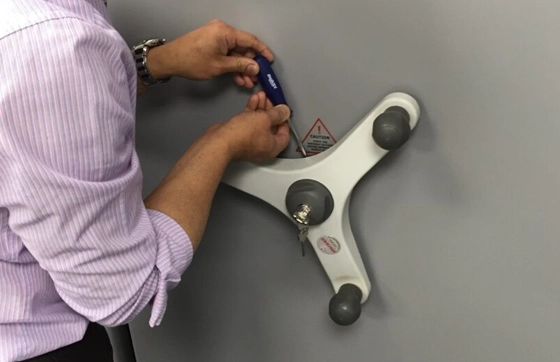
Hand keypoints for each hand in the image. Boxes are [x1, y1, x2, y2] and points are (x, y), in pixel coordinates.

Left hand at [147, 20, 273, 87]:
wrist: (170, 60)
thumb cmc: (191, 61)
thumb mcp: (220, 66)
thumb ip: (240, 65)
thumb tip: (255, 67)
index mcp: (225, 32)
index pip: (251, 40)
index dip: (262, 51)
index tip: (269, 61)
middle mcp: (222, 30)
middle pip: (244, 47)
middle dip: (251, 64)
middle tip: (256, 78)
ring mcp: (217, 36)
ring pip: (236, 52)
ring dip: (242, 67)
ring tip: (247, 82)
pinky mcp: (212, 43)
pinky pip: (227, 52)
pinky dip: (233, 64)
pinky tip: (238, 77)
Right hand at [212, 92, 290, 161]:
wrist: (221, 140)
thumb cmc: (243, 134)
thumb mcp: (265, 119)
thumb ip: (277, 114)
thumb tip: (285, 111)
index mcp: (273, 147)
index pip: (285, 134)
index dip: (285, 120)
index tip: (282, 110)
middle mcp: (263, 146)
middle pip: (271, 126)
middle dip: (270, 110)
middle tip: (270, 99)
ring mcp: (251, 142)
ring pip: (259, 122)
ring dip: (261, 108)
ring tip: (261, 95)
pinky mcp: (241, 136)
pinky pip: (250, 122)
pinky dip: (252, 111)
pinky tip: (253, 100)